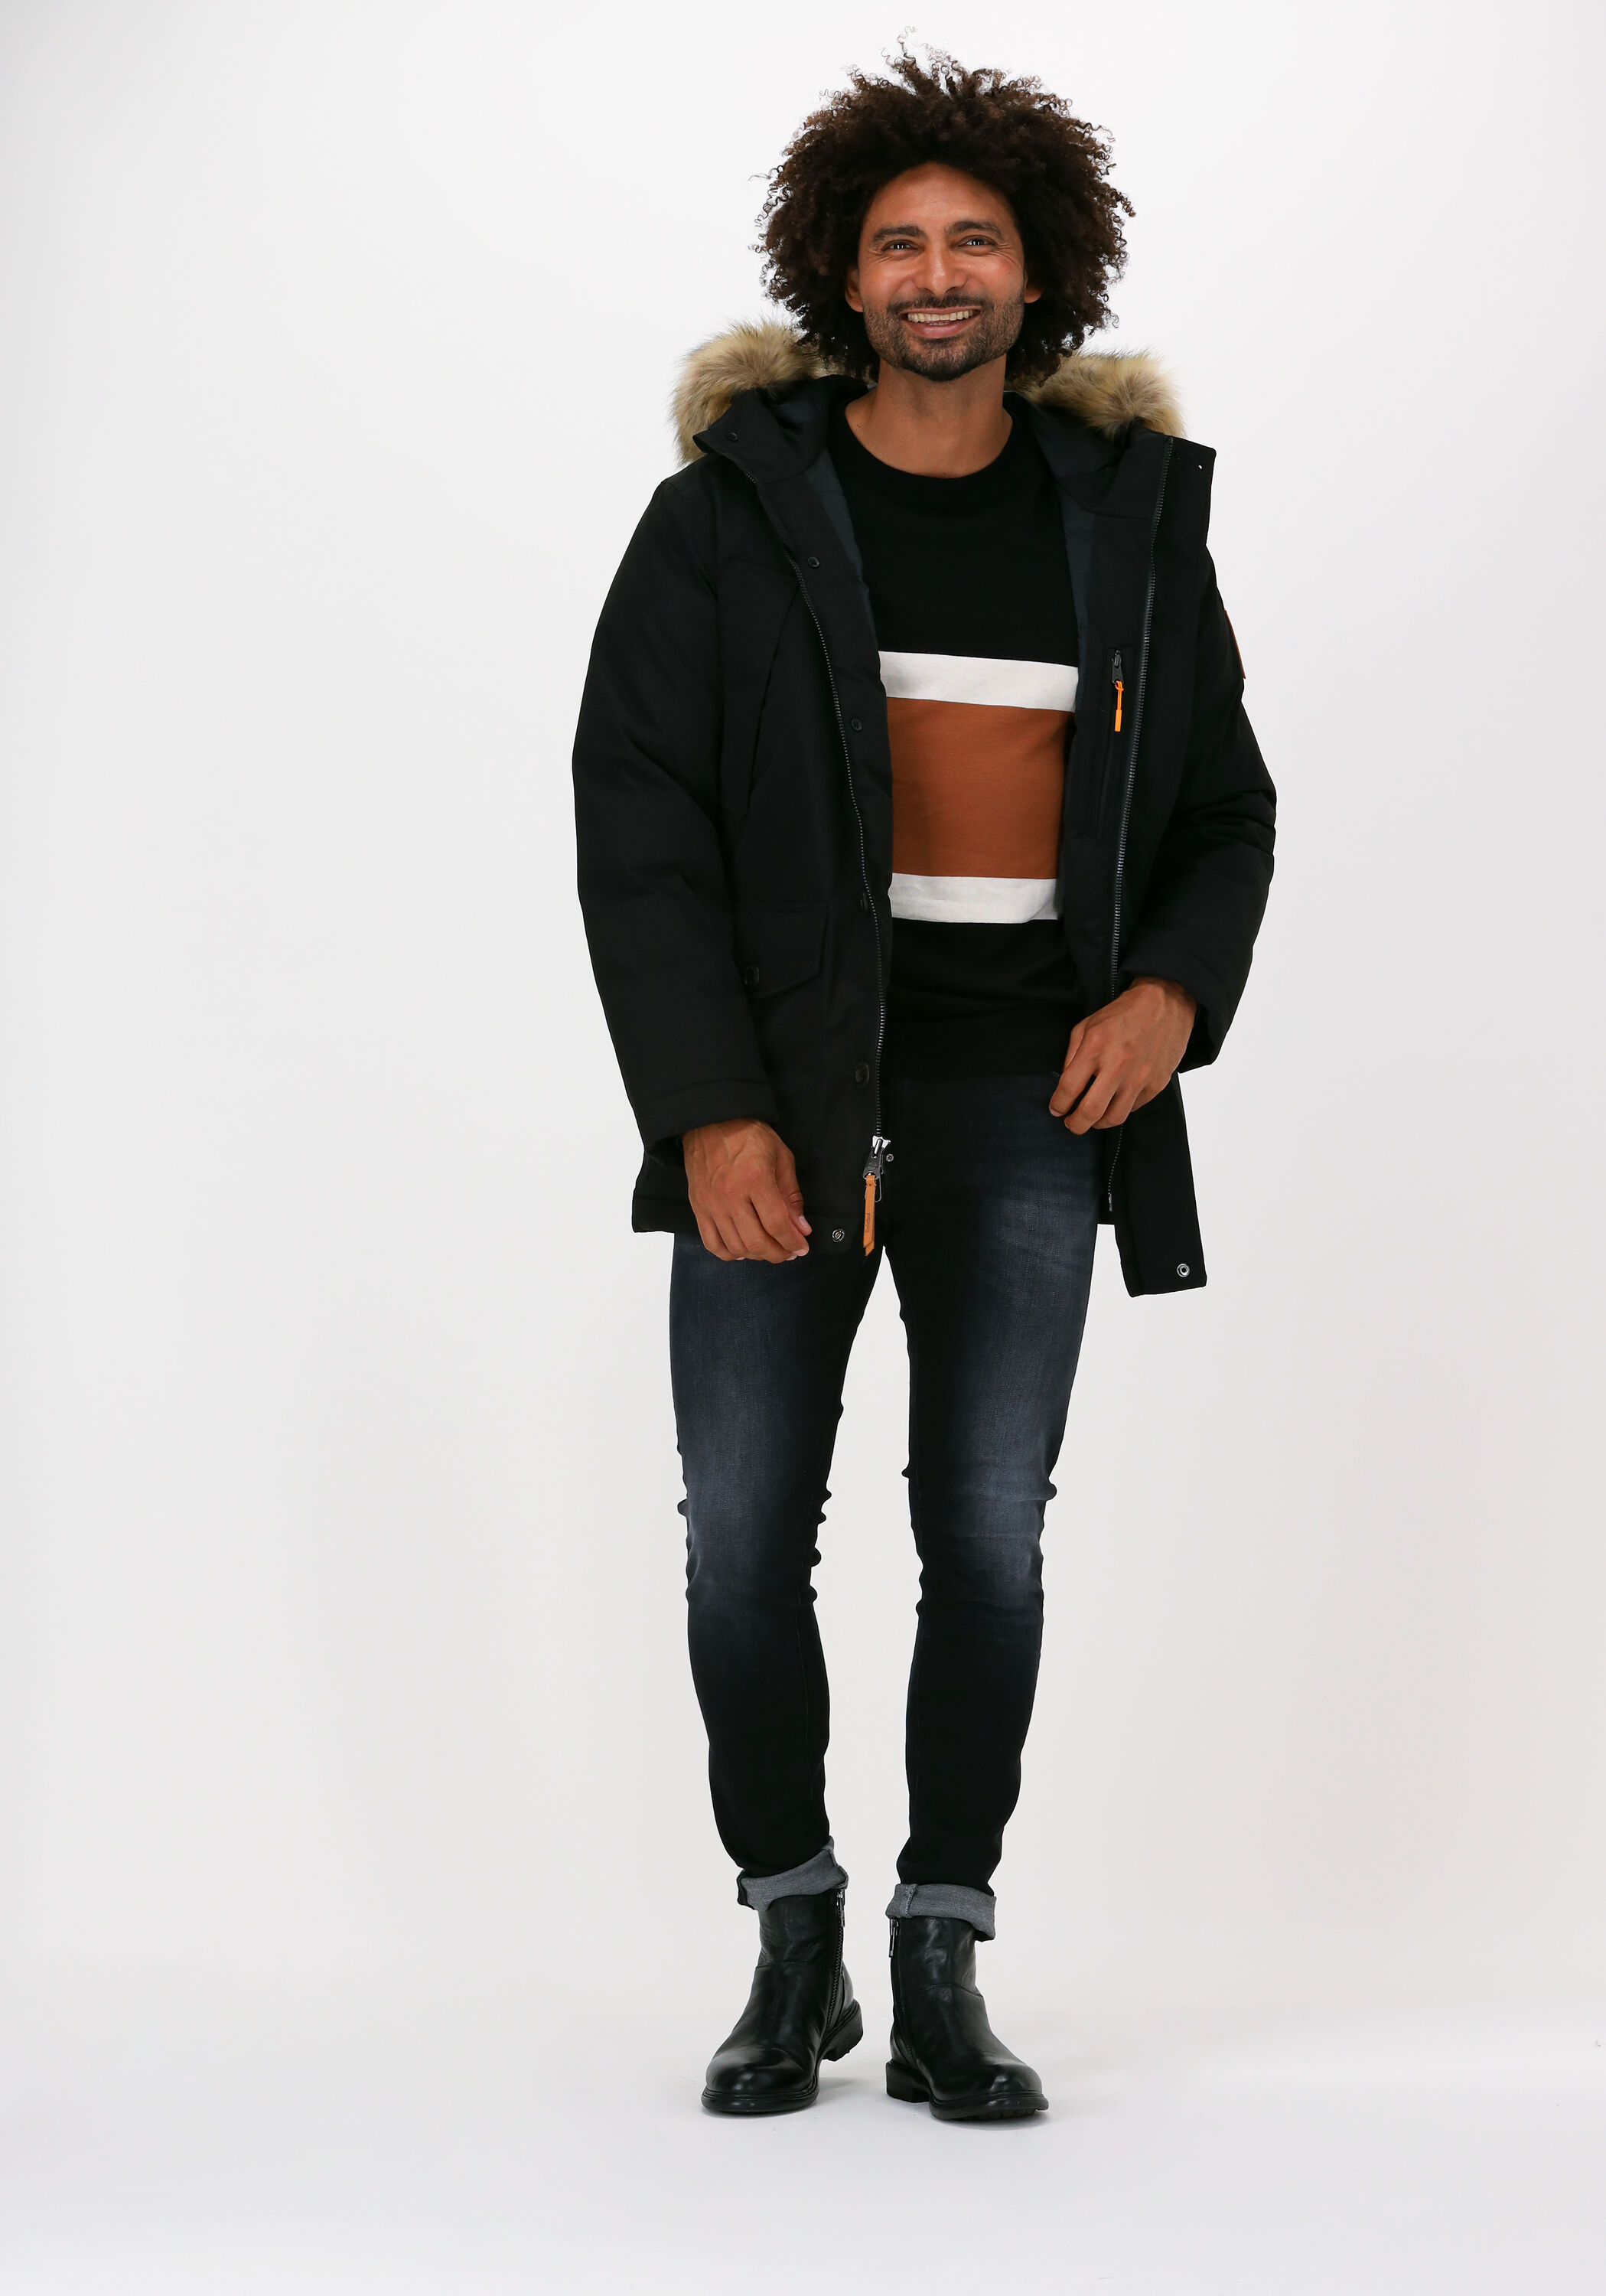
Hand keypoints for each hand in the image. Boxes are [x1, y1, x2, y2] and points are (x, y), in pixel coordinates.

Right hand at [683, 1118, 811, 1262]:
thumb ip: (791, 1195)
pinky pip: (712, 1243)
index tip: (802, 1248)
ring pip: (735, 1247)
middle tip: (789, 1252)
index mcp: (755, 1178)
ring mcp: (711, 1204)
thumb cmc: (749, 1135)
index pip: (776, 1224)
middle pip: (756, 1241)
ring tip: (770, 1250)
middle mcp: (730, 1195)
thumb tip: (801, 1228)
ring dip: (757, 1256)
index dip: (793, 1242)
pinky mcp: (698, 1207)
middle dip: (778, 1254)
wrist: (710, 1121)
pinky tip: (743, 1250)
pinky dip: (729, 1253)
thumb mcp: (781, 1157)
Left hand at [1049, 977, 1196, 1133]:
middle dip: (1075, 1125)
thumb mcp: (1087, 1025)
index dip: (1058, 1104)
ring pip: (1114, 1118)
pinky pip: (1133, 1108)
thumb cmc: (1122, 1014)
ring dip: (1098, 1123)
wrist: (1165, 1004)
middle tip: (1071, 1124)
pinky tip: (1114, 1101)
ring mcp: (1140, 1077)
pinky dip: (1120, 1109)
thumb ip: (1072, 1055)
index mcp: (1096, 1046)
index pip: (1069, 1087)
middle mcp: (1118, 1064)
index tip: (1056, 1109)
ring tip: (1092, 1118)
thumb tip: (1064, 1086)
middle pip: (1091, 1111)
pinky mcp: (1157, 1084)